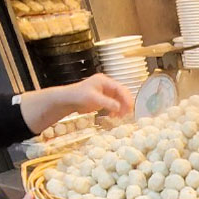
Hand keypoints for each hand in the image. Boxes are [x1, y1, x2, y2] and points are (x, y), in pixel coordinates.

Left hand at [20, 75, 134, 134]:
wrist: (67, 100)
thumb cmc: (78, 96)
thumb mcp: (93, 99)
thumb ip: (107, 103)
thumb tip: (119, 108)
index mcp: (104, 81)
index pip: (120, 88)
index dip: (126, 97)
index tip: (130, 107)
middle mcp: (106, 85)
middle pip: (121, 93)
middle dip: (125, 103)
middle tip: (127, 114)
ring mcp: (105, 92)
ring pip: (118, 99)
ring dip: (121, 108)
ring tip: (120, 117)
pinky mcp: (103, 99)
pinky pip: (113, 104)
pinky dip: (115, 110)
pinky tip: (114, 116)